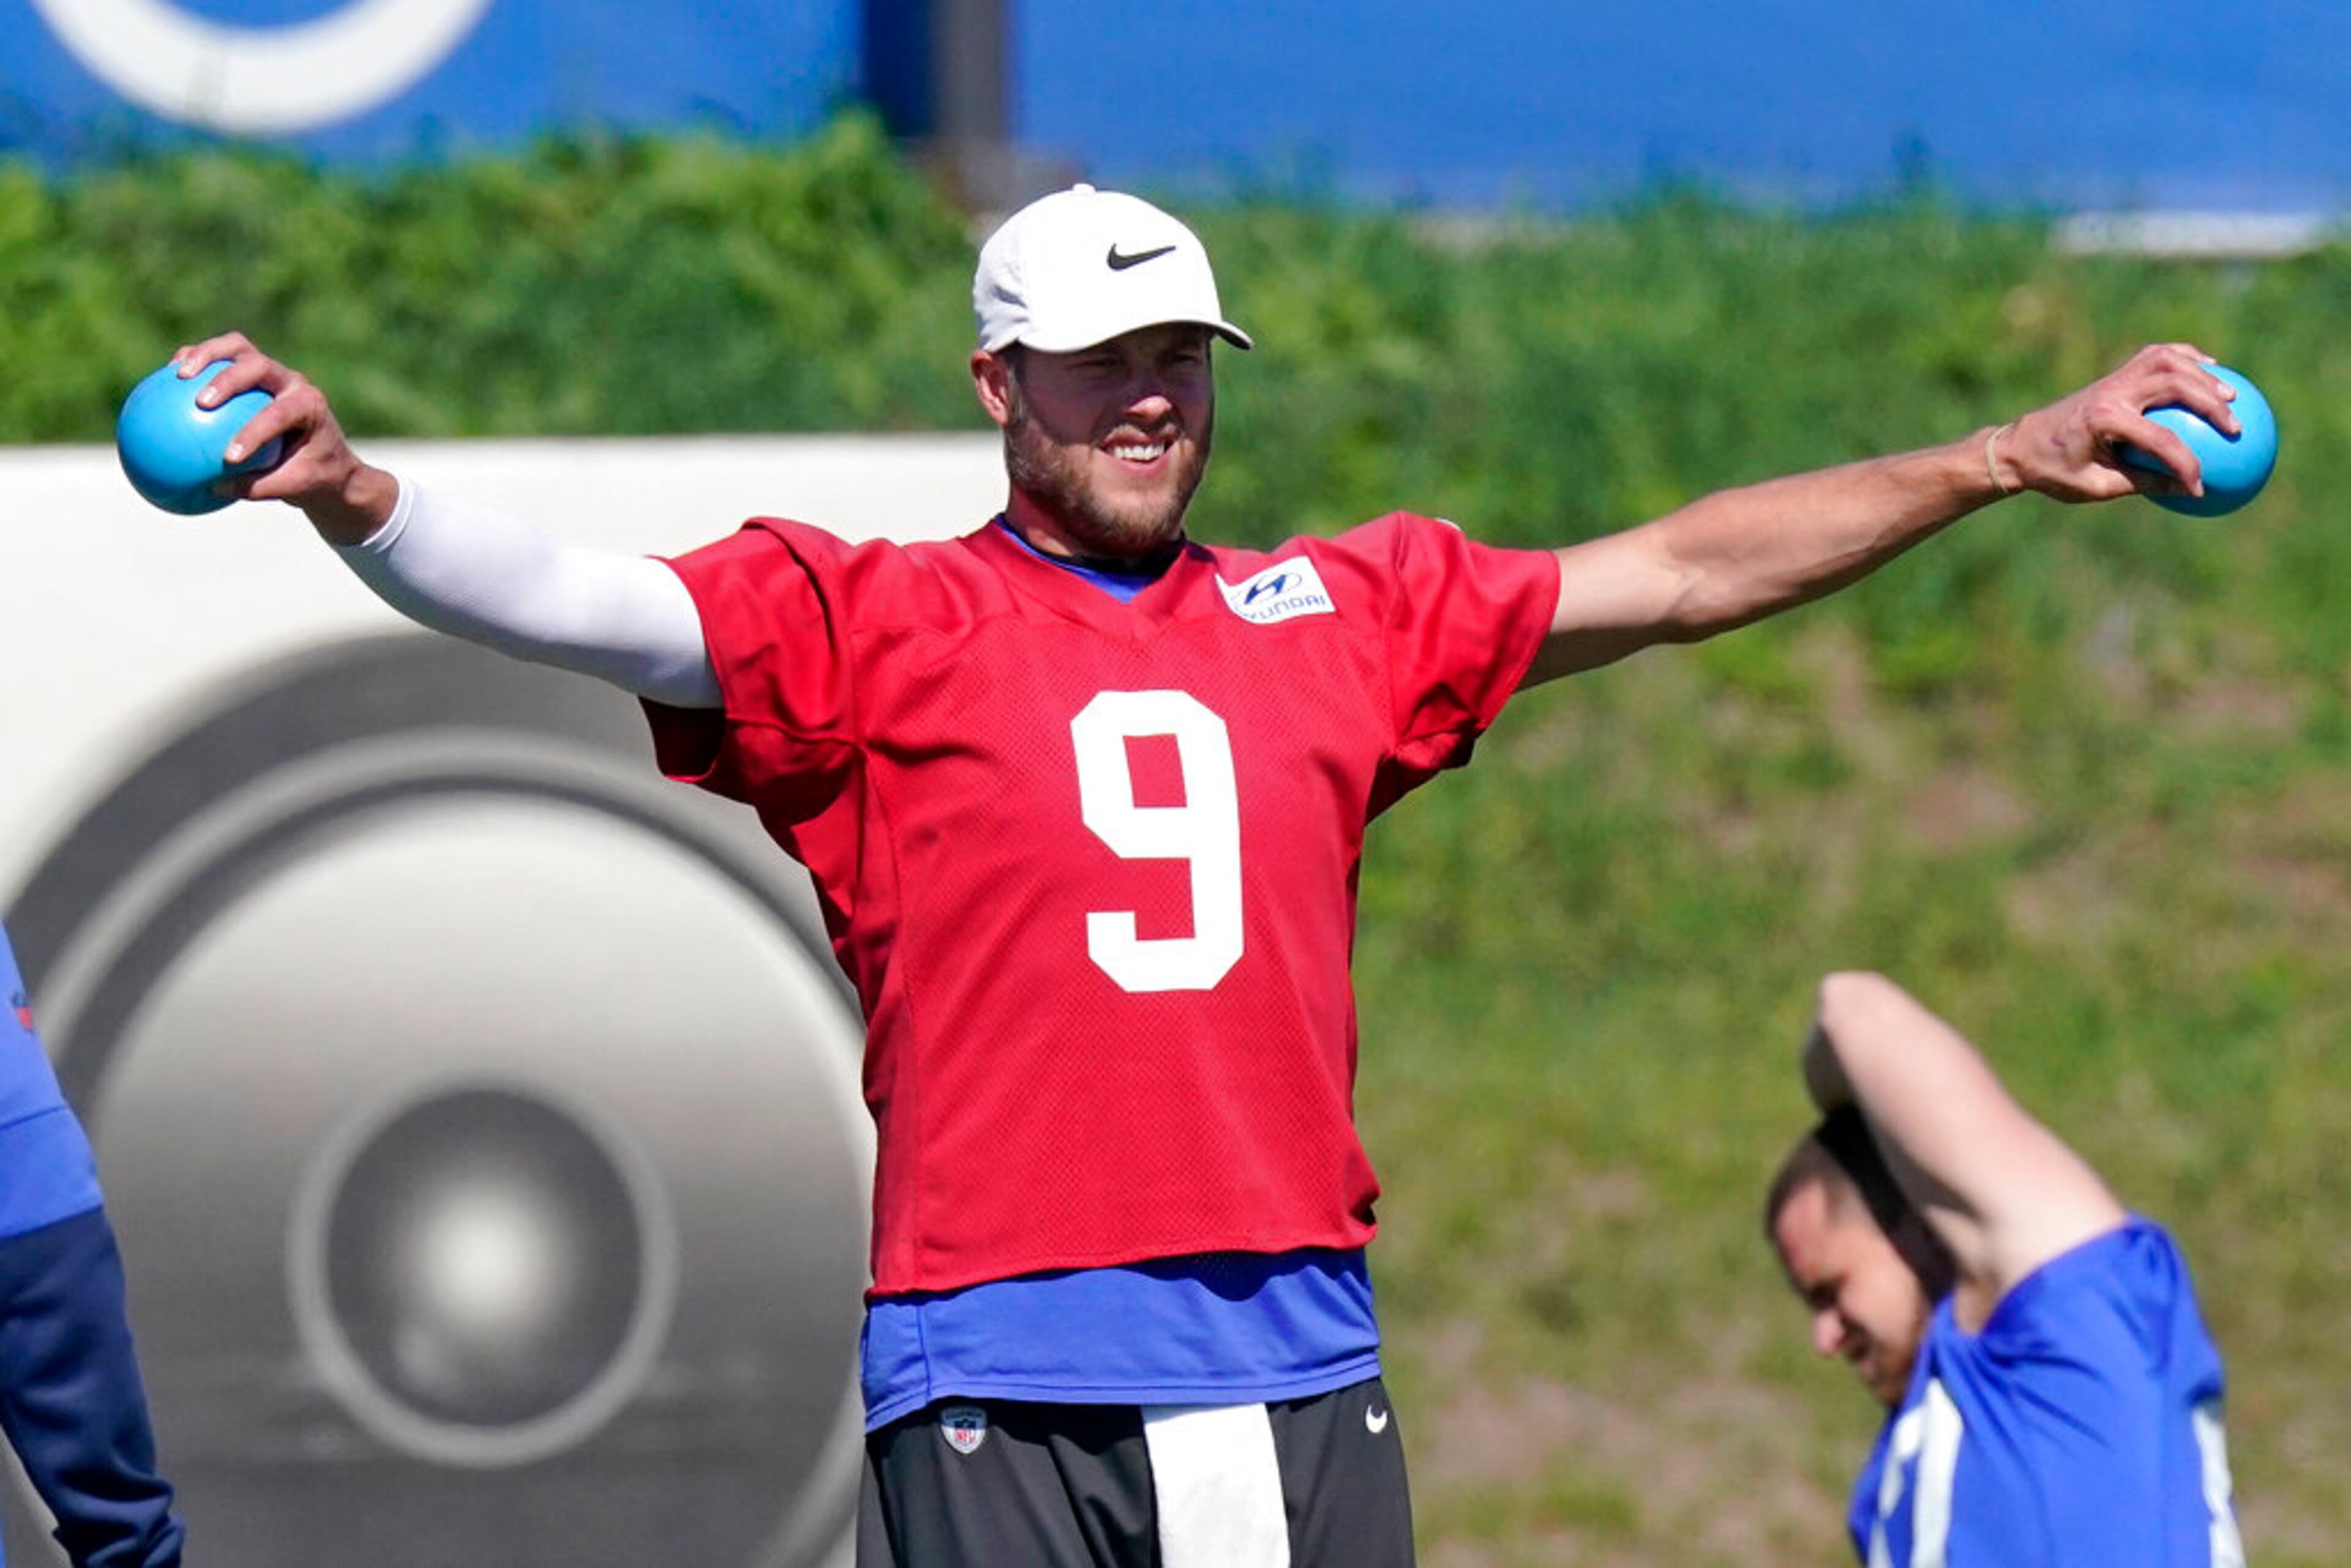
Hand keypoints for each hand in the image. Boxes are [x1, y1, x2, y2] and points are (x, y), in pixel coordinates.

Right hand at [169, 332, 397, 544]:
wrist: (328, 457)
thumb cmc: (313, 474)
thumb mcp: (295, 487)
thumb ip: (260, 487)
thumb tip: (215, 489)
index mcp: (309, 406)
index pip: (279, 414)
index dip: (253, 432)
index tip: (229, 457)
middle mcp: (291, 381)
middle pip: (257, 365)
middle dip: (228, 380)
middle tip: (201, 402)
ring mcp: (271, 371)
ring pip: (237, 348)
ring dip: (206, 354)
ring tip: (177, 374)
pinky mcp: (251, 371)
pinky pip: (220, 358)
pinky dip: (195, 361)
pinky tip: (166, 378)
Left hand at [1994, 342, 2239, 504]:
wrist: (2020, 445)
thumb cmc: (2054, 472)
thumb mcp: (2094, 488)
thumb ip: (2141, 484)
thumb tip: (2189, 489)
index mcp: (2103, 420)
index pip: (2159, 439)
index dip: (2185, 464)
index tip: (2200, 487)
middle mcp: (2111, 392)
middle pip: (2174, 385)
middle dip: (2210, 405)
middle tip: (2236, 428)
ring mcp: (2113, 378)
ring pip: (2168, 360)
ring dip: (2203, 374)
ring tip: (2231, 395)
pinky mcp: (2115, 375)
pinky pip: (2156, 356)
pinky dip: (2185, 358)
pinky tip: (2209, 372)